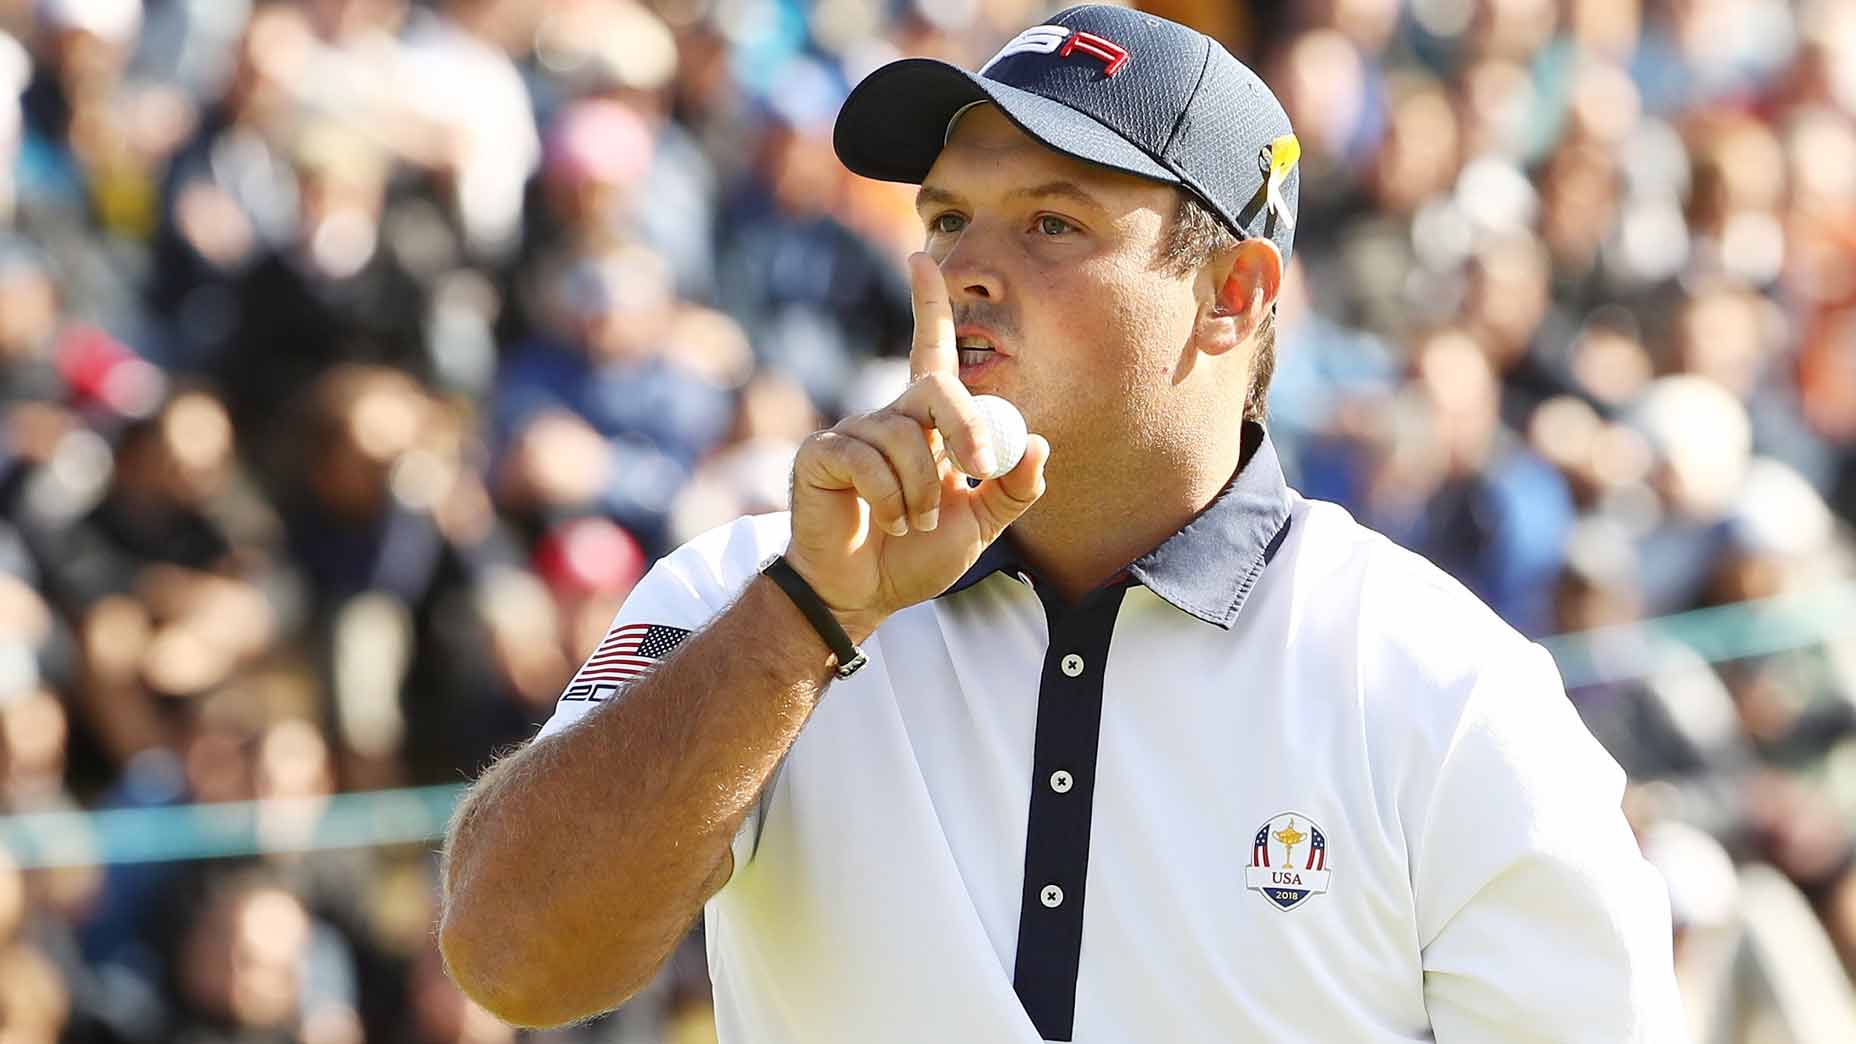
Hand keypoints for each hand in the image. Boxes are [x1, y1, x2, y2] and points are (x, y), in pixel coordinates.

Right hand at [784, 253, 1048, 634]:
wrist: (862, 594)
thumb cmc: (914, 556)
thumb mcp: (980, 525)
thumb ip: (1013, 489)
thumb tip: (1038, 444)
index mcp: (926, 424)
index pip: (930, 352)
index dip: (928, 305)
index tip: (922, 257)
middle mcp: (889, 417)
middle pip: (935, 389)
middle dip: (966, 428)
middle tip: (974, 472)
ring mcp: (852, 433)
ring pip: (905, 439)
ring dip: (919, 492)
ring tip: (909, 523)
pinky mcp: (822, 455)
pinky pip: (868, 461)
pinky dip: (888, 499)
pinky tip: (882, 520)